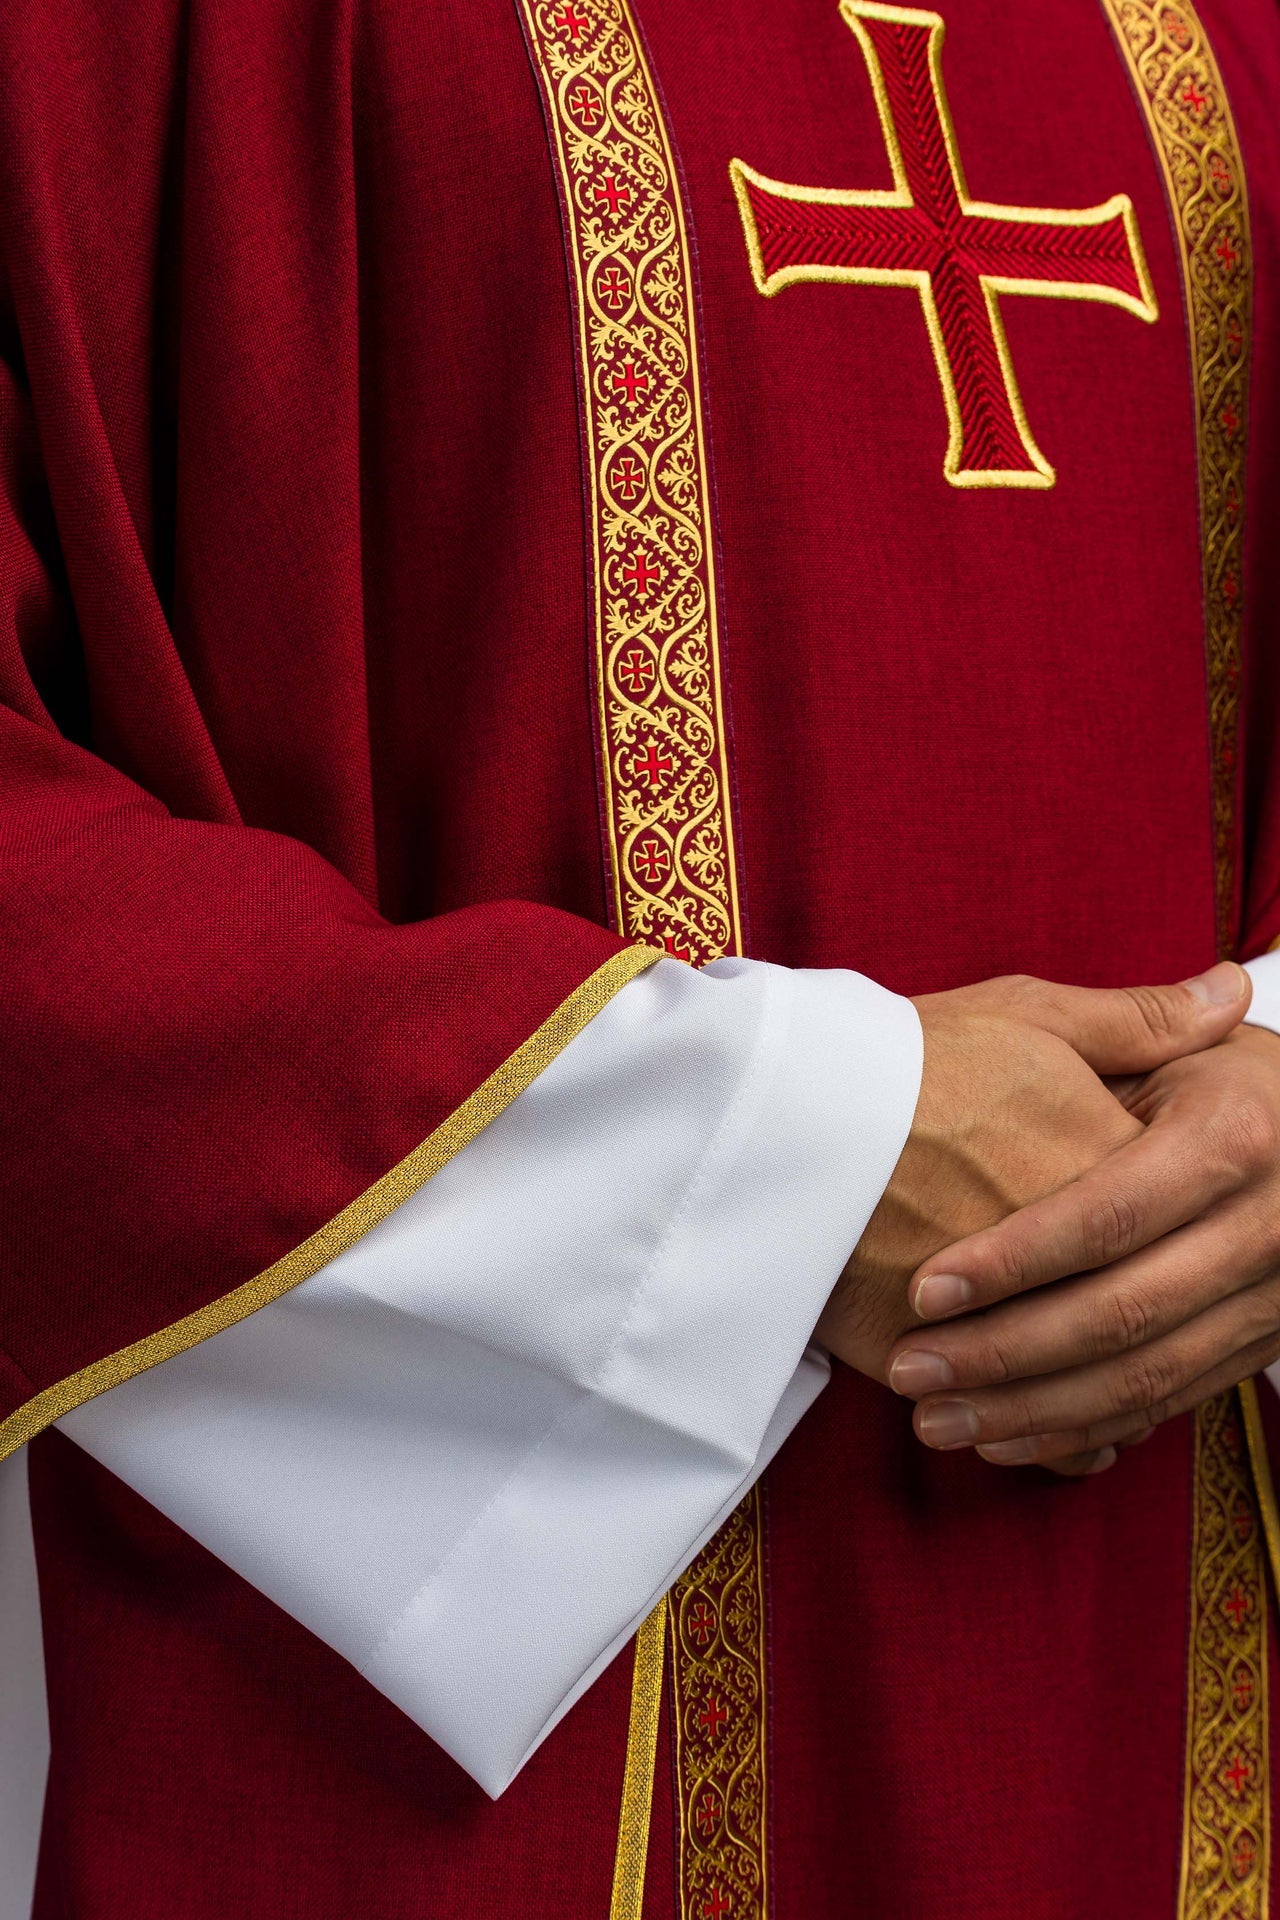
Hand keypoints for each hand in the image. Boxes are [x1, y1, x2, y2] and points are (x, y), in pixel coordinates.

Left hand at [886, 969, 1274, 1476]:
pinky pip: (1167, 1403)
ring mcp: (1270, 1300)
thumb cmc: (1222, 1078)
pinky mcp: (1256, 1346)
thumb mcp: (1183, 1044)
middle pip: (1122, 1313)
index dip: (1016, 1258)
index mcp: (1235, 1140)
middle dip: (1005, 1353)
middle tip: (913, 1370)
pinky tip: (1003, 1437)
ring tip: (936, 1419)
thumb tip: (1214, 981)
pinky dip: (1081, 1429)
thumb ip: (1148, 1022)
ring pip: (1143, 1378)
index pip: (1110, 1215)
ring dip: (1030, 1410)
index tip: (925, 1287)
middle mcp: (1266, 1230)